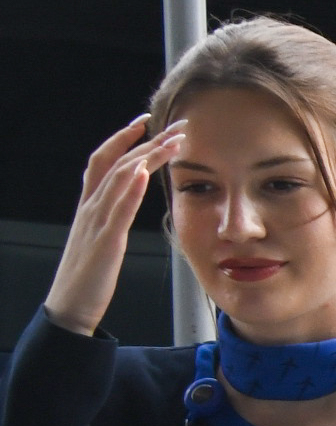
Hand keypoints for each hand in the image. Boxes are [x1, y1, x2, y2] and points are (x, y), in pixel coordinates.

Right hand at [49, 115, 177, 336]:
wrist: (71, 304)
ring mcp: (97, 221)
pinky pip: (117, 209)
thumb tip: (133, 192)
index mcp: (91, 205)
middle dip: (146, 141)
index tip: (146, 122)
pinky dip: (131, 188)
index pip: (105, 161)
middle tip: (175, 126)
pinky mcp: (105, 240)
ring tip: (172, 141)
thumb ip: (115, 212)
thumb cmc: (90, 274)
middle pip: (118, 163)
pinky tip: (145, 172)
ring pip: (120, 179)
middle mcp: (91, 206)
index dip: (123, 138)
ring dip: (147, 156)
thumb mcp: (103, 236)